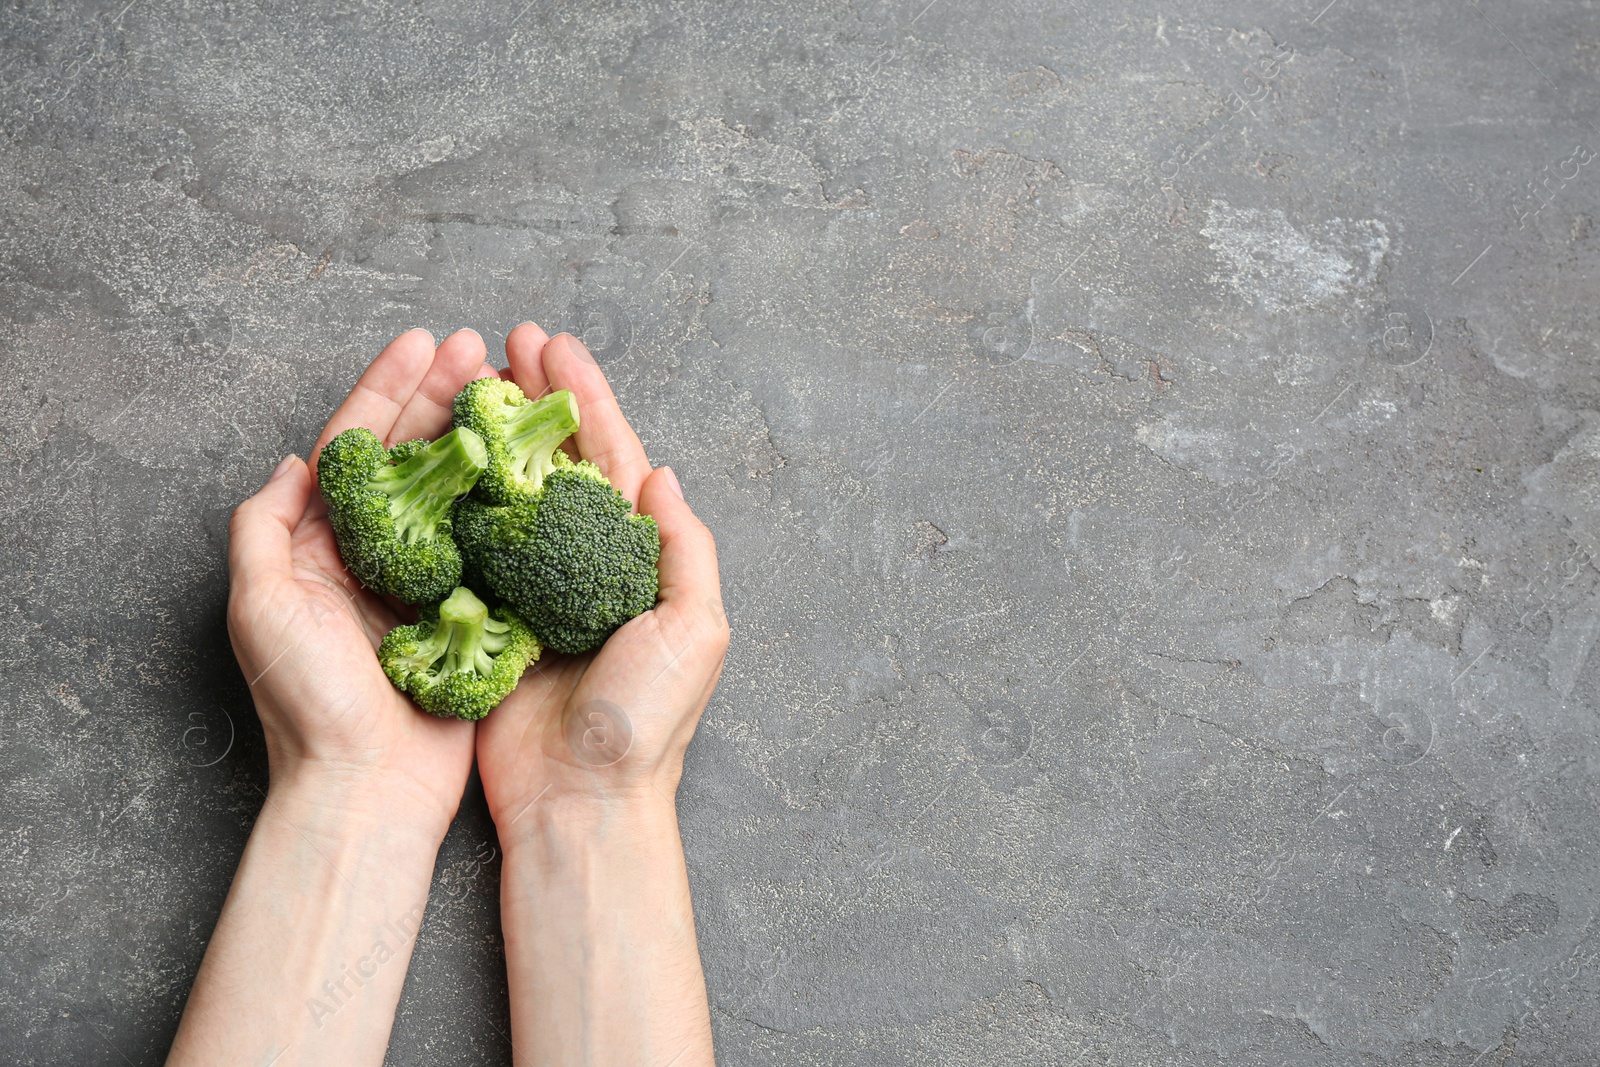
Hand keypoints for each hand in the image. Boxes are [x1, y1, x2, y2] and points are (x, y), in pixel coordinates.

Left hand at [226, 327, 497, 830]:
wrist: (366, 791)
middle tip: (483, 349)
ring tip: (514, 391)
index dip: (388, 389)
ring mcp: (424, 583)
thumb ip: (265, 530)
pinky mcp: (468, 613)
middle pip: (412, 457)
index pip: (356, 447)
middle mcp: (373, 556)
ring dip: (482, 438)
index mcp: (320, 546)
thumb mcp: (262, 608)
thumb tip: (295, 464)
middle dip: (443, 396)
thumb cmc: (308, 707)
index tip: (425, 342)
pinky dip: (511, 502)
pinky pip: (492, 544)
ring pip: (457, 491)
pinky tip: (536, 467)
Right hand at [476, 325, 730, 834]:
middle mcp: (586, 563)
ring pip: (510, 491)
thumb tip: (661, 475)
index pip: (613, 457)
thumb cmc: (646, 724)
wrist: (581, 803)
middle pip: (558, 461)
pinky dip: (453, 498)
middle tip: (506, 340)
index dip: (585, 399)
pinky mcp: (486, 617)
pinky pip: (468, 544)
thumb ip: (684, 550)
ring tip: (467, 380)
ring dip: (491, 435)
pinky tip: (433, 457)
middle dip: (536, 399)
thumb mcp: (694, 632)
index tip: (552, 347)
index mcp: (638, 559)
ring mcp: (533, 586)